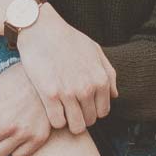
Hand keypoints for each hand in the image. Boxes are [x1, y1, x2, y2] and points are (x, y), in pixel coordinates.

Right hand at [12, 13, 117, 133]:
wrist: (41, 28)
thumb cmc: (68, 38)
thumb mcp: (95, 50)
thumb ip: (108, 73)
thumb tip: (114, 95)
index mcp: (100, 79)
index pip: (103, 111)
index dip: (93, 110)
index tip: (83, 105)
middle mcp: (87, 88)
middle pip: (90, 120)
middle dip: (81, 117)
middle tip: (70, 108)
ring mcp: (68, 92)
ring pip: (75, 126)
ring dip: (69, 122)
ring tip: (61, 111)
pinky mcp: (49, 95)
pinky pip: (57, 122)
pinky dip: (55, 120)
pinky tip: (51, 109)